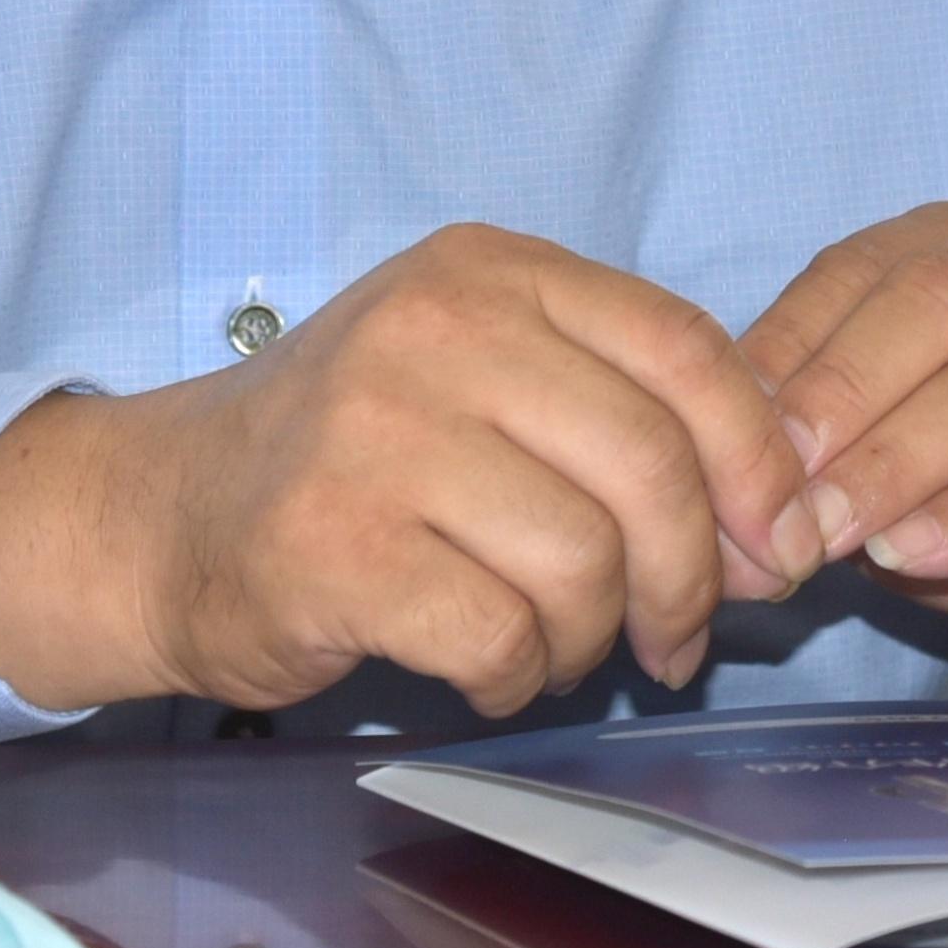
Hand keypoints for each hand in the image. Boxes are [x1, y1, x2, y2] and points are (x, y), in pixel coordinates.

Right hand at [0, 224, 822, 717]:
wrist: (164, 516)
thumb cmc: (355, 457)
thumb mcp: (483, 378)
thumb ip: (621, 415)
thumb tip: (782, 525)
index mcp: (486, 270)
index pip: (681, 346)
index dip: (756, 457)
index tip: (777, 542)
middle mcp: (432, 328)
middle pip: (649, 462)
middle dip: (690, 577)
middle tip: (675, 637)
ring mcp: (376, 433)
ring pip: (583, 560)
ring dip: (593, 636)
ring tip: (553, 644)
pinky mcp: (334, 546)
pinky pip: (500, 636)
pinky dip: (516, 677)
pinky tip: (484, 668)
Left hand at [737, 195, 947, 686]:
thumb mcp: (923, 453)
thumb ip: (838, 445)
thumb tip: (718, 484)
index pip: (862, 267)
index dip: (780, 348)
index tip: (710, 434)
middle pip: (933, 302)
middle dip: (834, 394)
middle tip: (761, 487)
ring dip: (892, 464)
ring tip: (820, 535)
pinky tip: (911, 556)